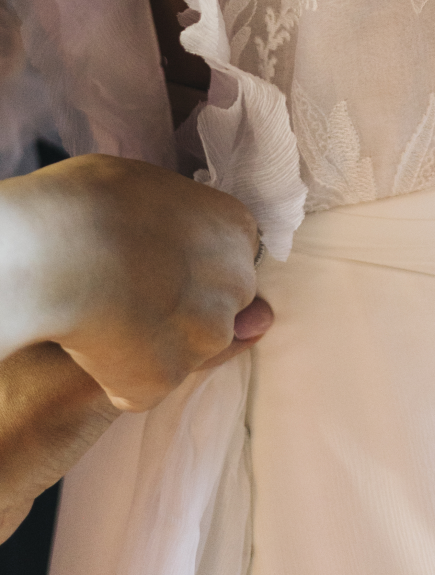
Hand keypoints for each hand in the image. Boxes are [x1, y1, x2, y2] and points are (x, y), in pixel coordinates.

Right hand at [1, 155, 272, 410]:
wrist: (59, 249)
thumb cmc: (92, 201)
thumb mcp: (151, 190)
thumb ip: (187, 225)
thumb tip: (195, 255)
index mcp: (236, 229)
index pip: (230, 263)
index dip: (191, 271)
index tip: (159, 270)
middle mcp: (236, 285)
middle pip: (217, 310)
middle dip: (182, 310)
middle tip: (132, 297)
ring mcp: (205, 336)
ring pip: (185, 352)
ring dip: (153, 343)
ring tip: (104, 319)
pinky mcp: (166, 378)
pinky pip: (144, 384)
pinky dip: (119, 375)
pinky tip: (92, 346)